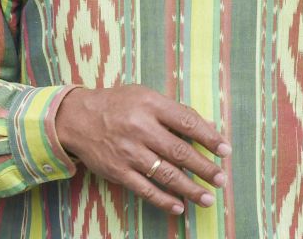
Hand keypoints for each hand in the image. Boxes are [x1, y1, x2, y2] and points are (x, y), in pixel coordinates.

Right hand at [54, 85, 230, 214]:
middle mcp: (141, 129)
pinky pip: (144, 189)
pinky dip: (163, 200)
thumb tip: (209, 125)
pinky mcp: (118, 171)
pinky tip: (179, 206)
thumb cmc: (119, 104)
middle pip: (180, 151)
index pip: (188, 122)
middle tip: (221, 179)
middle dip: (204, 168)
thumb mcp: (147, 96)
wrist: (77, 118)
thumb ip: (176, 111)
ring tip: (208, 198)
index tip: (225, 151)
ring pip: (165, 174)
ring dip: (189, 188)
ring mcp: (128, 152)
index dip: (210, 138)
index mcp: (151, 105)